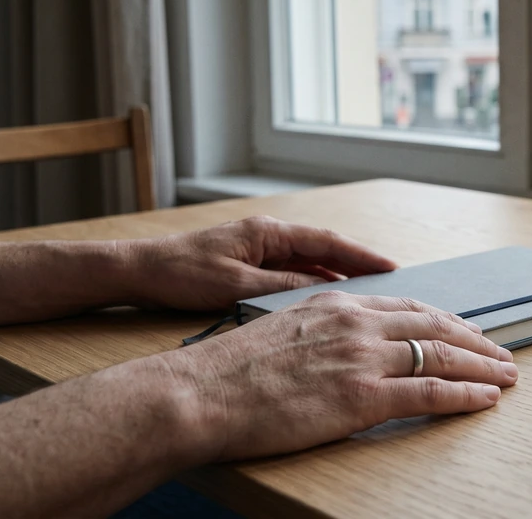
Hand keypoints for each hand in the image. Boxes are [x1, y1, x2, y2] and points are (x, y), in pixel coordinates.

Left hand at [126, 216, 396, 311]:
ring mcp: (260, 247)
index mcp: (268, 232)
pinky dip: (315, 282)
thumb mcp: (236, 285)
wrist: (139, 271)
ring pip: (310, 260)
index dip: (362, 256)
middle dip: (358, 264)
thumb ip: (283, 287)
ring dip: (338, 274)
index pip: (327, 242)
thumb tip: (327, 290)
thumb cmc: (182, 275)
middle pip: (324, 248)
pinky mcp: (250, 262)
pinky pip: (294, 270)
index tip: (392, 268)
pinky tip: (328, 299)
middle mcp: (269, 235)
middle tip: (392, 281)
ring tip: (369, 293)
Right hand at [161, 291, 516, 461]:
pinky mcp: (362, 396)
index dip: (445, 321)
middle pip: (435, 327)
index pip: (409, 308)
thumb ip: (321, 333)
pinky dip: (465, 395)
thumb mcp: (281, 331)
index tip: (467, 331)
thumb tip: (341, 347)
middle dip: (476, 341)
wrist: (199, 393)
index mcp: (337, 306)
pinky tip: (486, 398)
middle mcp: (356, 324)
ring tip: (506, 376)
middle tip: (502, 353)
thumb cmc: (228, 372)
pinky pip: (430, 394)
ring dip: (482, 367)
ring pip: (441, 357)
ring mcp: (362, 359)